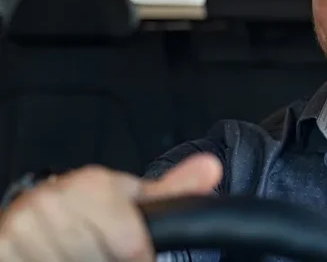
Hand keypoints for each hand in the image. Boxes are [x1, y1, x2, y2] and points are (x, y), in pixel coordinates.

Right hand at [0, 154, 221, 261]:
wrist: (36, 220)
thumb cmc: (91, 212)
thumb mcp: (132, 200)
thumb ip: (174, 191)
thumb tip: (212, 167)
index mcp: (89, 186)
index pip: (130, 245)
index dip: (136, 256)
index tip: (134, 255)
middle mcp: (50, 201)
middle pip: (98, 260)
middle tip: (99, 253)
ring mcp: (22, 226)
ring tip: (79, 255)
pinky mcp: (2, 247)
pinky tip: (55, 258)